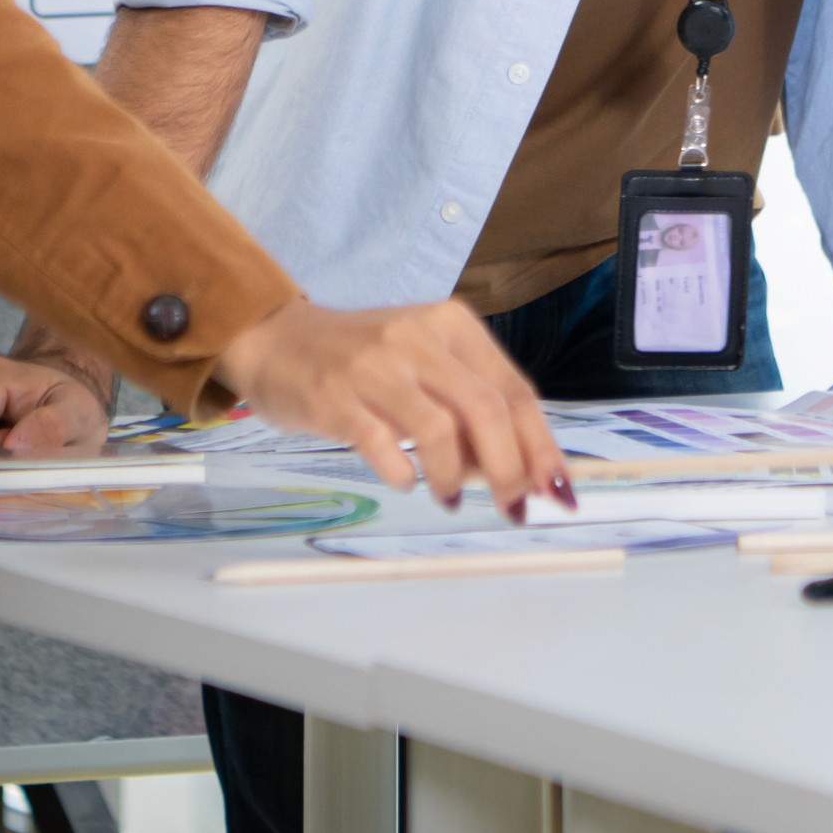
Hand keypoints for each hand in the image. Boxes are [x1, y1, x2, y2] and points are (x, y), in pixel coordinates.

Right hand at [213, 299, 566, 515]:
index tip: (555, 490)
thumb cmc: (362, 360)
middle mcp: (419, 337)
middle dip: (509, 470)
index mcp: (452, 325)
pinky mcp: (336, 395)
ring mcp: (376, 365)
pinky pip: (384, 444)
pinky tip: (407, 482)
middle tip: (513, 507)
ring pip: (440, 429)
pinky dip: (404, 474)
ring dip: (455, 477)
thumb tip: (517, 472)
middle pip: (486, 410)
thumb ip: (468, 409)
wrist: (276, 339)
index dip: (542, 446)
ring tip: (451, 497)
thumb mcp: (425, 366)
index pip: (515, 390)